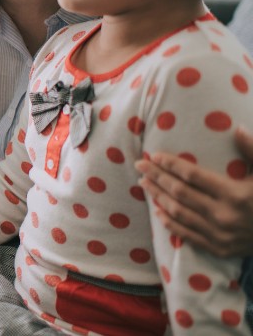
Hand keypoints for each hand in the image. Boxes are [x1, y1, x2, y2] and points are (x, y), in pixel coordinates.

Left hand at [135, 127, 252, 256]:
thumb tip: (237, 128)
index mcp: (236, 194)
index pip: (193, 176)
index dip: (171, 164)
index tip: (154, 155)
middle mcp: (224, 216)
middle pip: (179, 193)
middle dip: (157, 177)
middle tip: (140, 165)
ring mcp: (220, 235)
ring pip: (178, 213)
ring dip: (158, 197)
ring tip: (144, 184)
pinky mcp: (218, 249)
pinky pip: (186, 235)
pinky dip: (169, 222)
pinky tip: (158, 211)